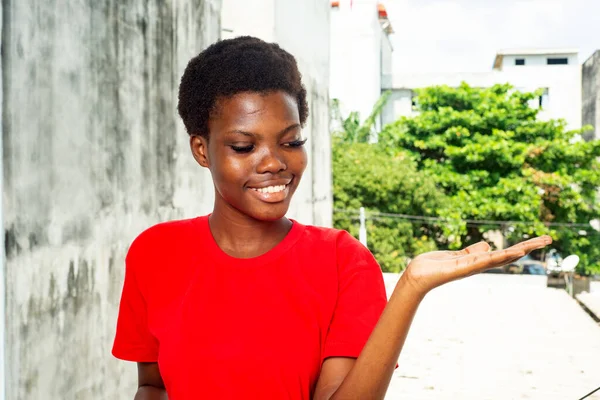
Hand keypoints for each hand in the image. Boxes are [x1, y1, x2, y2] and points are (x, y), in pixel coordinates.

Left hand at [402, 235, 552, 294]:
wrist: (416, 276)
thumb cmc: (432, 267)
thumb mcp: (455, 255)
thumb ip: (471, 252)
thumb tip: (487, 245)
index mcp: (477, 261)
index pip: (504, 252)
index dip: (522, 246)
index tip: (540, 239)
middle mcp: (477, 266)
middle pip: (507, 255)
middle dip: (527, 247)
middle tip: (549, 238)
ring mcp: (470, 268)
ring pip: (498, 258)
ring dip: (517, 251)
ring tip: (535, 243)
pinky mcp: (460, 268)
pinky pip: (480, 261)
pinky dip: (495, 257)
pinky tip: (507, 252)